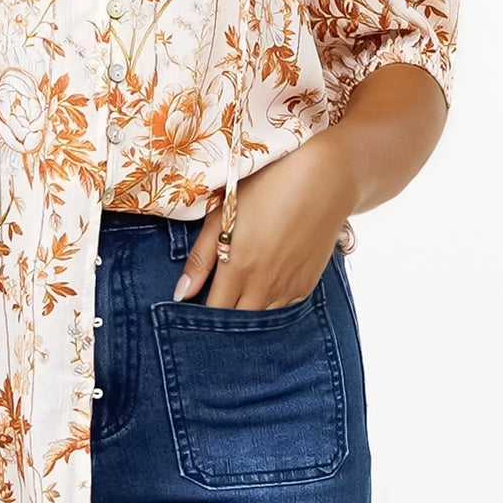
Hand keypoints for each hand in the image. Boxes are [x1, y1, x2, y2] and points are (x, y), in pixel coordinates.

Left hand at [173, 132, 353, 309]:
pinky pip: (282, 309)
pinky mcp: (306, 285)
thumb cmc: (265, 189)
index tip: (193, 307)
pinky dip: (269, 304)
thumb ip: (200, 259)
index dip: (200, 314)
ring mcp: (288, 288)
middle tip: (215, 300)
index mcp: (237, 269)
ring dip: (247, 312)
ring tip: (238, 292)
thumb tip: (181, 294)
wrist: (322, 181)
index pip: (213, 312)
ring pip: (260, 318)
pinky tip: (263, 285)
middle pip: (236, 321)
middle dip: (222, 317)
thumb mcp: (222, 216)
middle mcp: (263, 286)